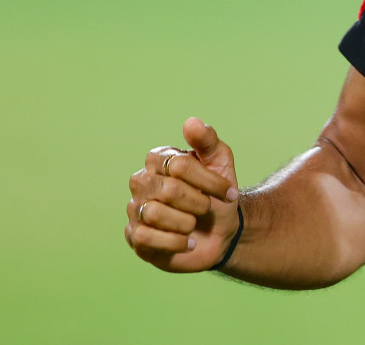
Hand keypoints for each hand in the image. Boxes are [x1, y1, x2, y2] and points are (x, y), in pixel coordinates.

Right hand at [126, 117, 240, 271]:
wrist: (221, 231)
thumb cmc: (218, 192)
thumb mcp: (221, 163)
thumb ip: (207, 141)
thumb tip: (192, 122)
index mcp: (159, 159)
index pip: (180, 165)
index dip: (210, 181)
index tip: (230, 192)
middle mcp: (141, 181)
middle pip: (168, 190)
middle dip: (198, 203)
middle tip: (208, 208)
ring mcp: (135, 209)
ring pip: (154, 214)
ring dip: (185, 223)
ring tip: (194, 225)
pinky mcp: (135, 236)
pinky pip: (145, 238)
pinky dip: (174, 242)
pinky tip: (188, 242)